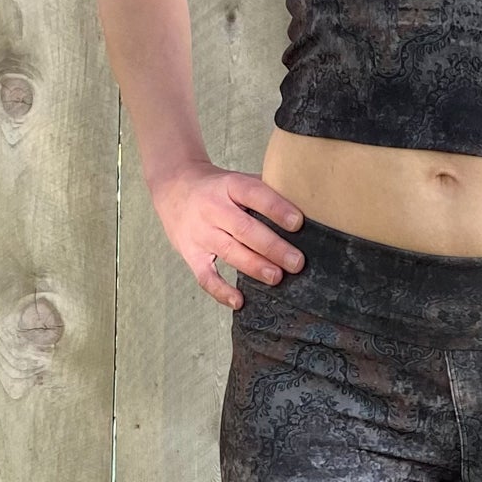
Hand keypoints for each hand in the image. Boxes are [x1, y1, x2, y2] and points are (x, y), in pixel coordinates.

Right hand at [148, 161, 305, 309]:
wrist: (173, 186)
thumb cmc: (217, 187)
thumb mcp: (237, 179)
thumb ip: (265, 190)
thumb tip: (307, 204)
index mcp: (229, 185)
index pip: (254, 194)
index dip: (276, 208)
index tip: (298, 222)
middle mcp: (212, 208)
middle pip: (244, 229)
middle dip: (272, 247)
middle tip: (296, 262)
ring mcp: (200, 232)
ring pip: (229, 251)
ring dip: (254, 267)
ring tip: (277, 278)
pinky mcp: (190, 253)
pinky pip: (205, 276)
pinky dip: (220, 291)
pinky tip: (239, 302)